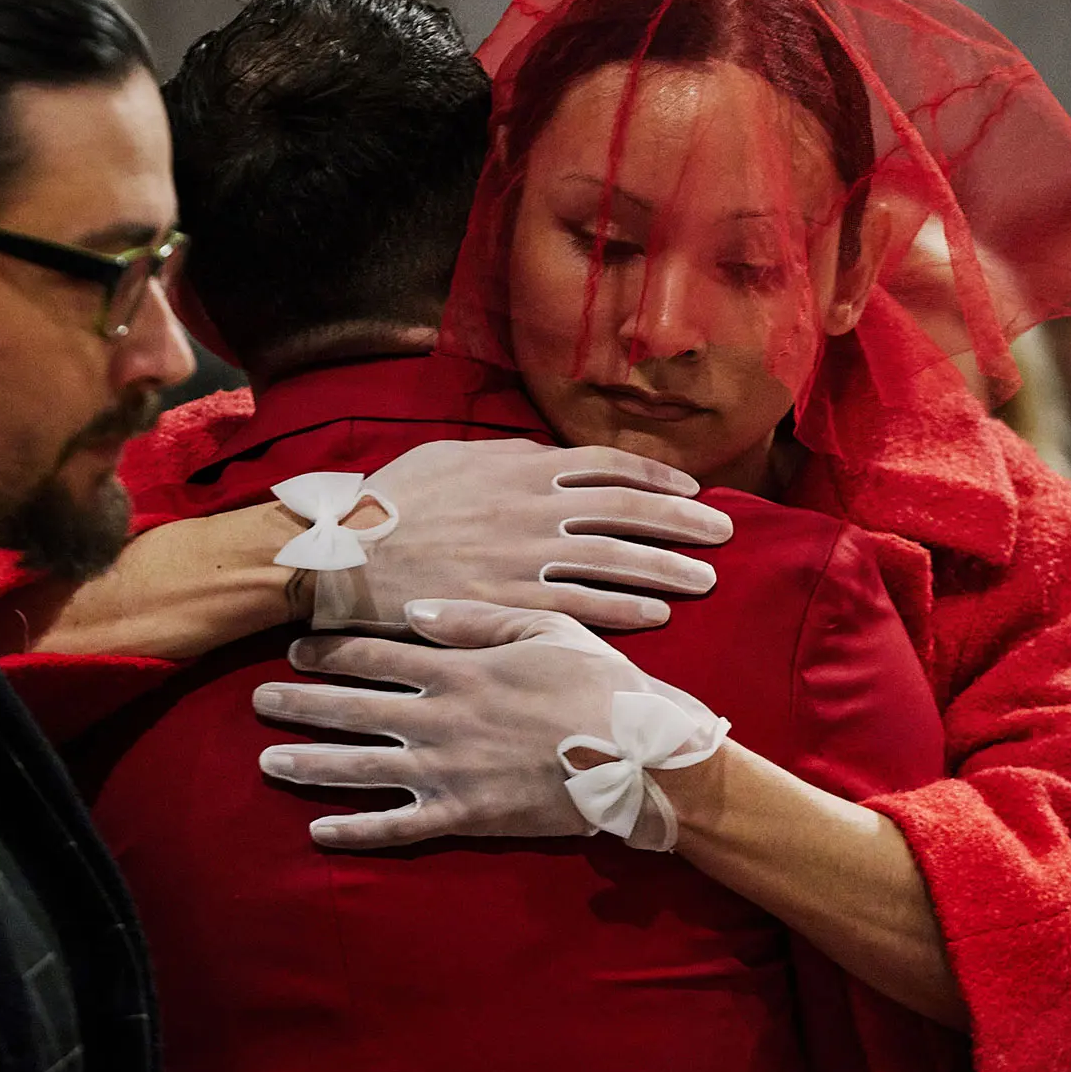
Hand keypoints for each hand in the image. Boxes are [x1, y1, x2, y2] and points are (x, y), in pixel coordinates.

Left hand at [256, 599, 724, 849]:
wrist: (637, 754)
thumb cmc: (599, 683)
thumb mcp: (547, 627)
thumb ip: (478, 617)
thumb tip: (418, 609)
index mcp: (459, 668)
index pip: (376, 655)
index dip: (330, 650)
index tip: (294, 648)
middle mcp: (439, 718)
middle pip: (352, 709)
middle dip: (300, 704)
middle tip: (256, 701)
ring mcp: (446, 770)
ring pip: (360, 768)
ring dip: (310, 763)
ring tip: (267, 762)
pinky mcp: (463, 815)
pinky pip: (397, 827)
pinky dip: (355, 830)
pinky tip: (319, 830)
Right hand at [303, 438, 730, 631]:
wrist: (347, 556)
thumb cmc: (393, 503)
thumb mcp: (451, 458)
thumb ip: (507, 457)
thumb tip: (546, 457)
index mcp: (522, 468)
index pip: (608, 467)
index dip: (655, 478)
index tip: (691, 490)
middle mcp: (534, 508)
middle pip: (628, 512)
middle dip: (682, 522)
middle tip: (723, 533)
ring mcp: (527, 558)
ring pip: (616, 560)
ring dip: (666, 568)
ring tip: (704, 578)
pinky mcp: (513, 603)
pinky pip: (584, 604)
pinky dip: (625, 608)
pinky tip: (656, 614)